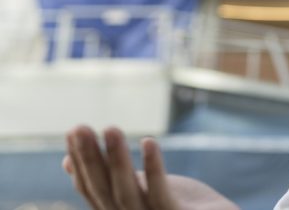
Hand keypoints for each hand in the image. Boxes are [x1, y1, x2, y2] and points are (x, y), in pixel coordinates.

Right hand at [64, 125, 239, 209]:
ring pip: (128, 192)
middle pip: (106, 191)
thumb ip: (112, 178)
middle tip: (79, 127)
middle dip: (91, 159)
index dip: (81, 163)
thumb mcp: (141, 188)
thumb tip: (66, 162)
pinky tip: (148, 141)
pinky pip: (161, 194)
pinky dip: (153, 168)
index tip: (73, 131)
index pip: (94, 189)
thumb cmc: (180, 205)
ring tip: (109, 128)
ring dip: (117, 160)